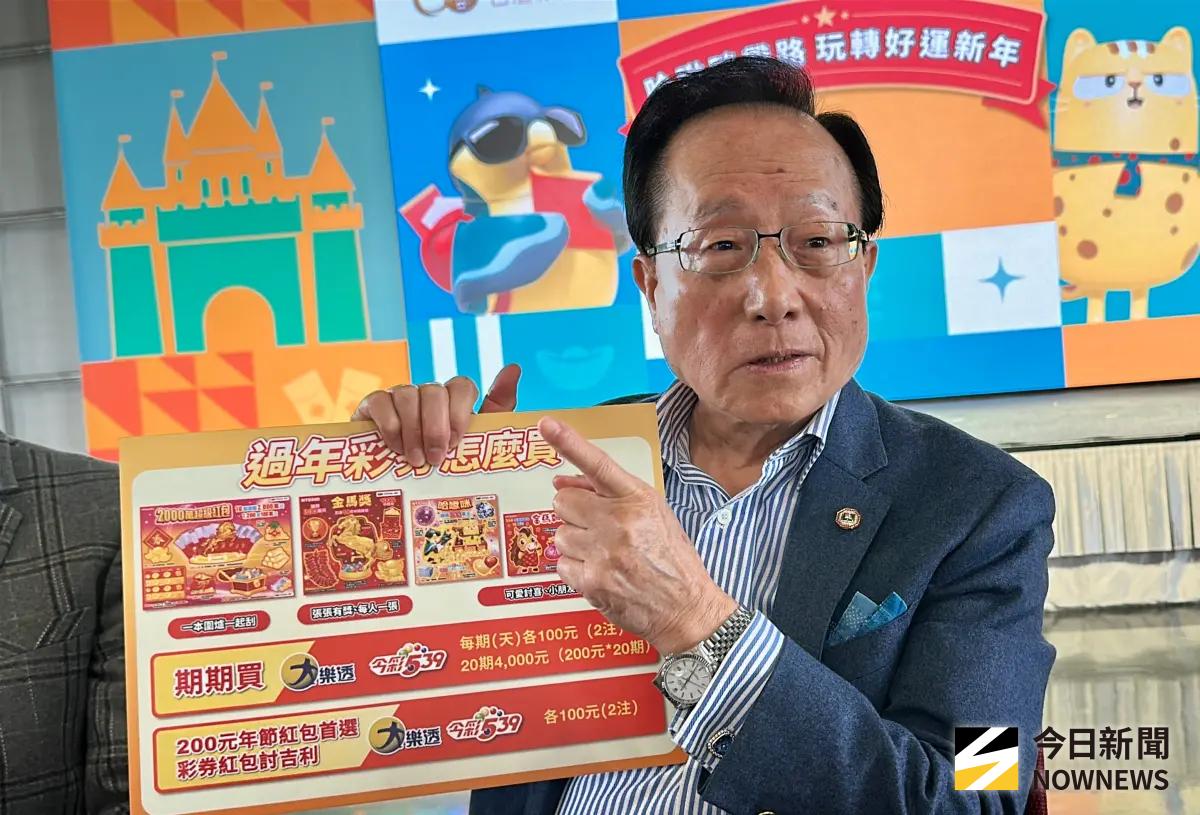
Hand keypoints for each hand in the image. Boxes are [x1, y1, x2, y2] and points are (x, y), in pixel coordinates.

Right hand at [351, 364, 520, 468]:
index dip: (460, 414)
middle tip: (436, 459)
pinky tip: (395, 448)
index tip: (457, 443)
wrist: (398, 473)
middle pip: (435, 392)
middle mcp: (428, 391)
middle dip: (436, 428)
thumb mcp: (475, 438)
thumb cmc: (442, 456)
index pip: (463, 386)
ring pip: (408, 396)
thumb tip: (514, 367)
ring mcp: (400, 394)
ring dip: (413, 432)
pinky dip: (390, 426)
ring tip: (415, 461)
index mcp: (453, 397)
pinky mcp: (374, 403)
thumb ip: (498, 405)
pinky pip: (381, 402)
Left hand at [540, 416, 736, 654]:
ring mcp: (603, 553)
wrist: (687, 608)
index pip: (598, 464)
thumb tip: (561, 482)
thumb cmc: (672, 559)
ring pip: (559, 535)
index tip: (546, 424)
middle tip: (594, 527)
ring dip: (575, 543)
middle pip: (563, 502)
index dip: (569, 442)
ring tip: (604, 554)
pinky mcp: (592, 581)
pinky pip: (561, 565)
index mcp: (638, 499)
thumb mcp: (654, 515)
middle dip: (573, 513)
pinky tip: (600, 573)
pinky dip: (575, 570)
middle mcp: (619, 522)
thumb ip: (610, 495)